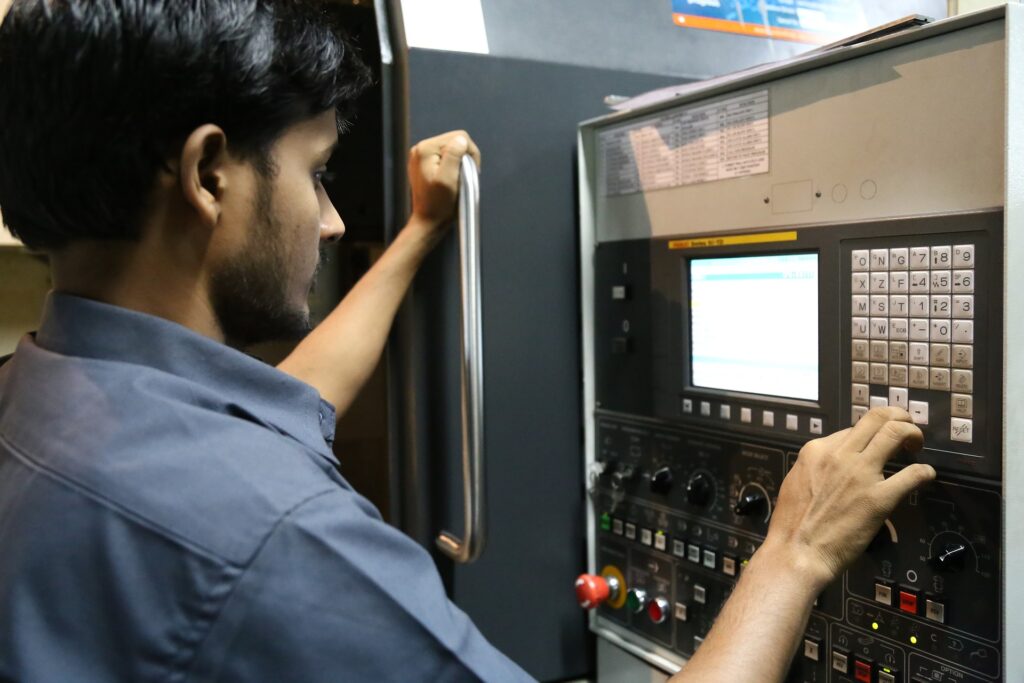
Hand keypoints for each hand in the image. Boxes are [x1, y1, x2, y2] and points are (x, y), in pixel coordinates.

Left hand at [407, 130, 481, 231]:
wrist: (428, 221)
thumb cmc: (438, 206)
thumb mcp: (448, 180)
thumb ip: (453, 156)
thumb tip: (461, 140)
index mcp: (426, 149)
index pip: (459, 137)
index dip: (470, 153)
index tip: (470, 171)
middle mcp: (421, 149)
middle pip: (455, 141)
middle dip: (464, 159)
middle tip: (464, 178)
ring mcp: (422, 156)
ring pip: (452, 150)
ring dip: (459, 164)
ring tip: (457, 180)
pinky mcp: (426, 163)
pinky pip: (446, 158)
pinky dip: (453, 167)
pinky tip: (451, 180)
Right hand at [763, 407, 933, 588]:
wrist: (797, 552)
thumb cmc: (793, 524)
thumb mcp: (797, 481)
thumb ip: (818, 467)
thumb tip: (835, 464)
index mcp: (817, 451)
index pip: (853, 428)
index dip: (870, 433)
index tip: (878, 442)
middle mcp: (839, 455)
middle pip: (877, 417)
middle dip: (899, 417)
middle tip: (907, 430)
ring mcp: (860, 475)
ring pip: (895, 433)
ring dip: (913, 434)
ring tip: (916, 445)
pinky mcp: (879, 498)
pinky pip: (912, 474)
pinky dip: (924, 472)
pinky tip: (925, 476)